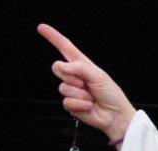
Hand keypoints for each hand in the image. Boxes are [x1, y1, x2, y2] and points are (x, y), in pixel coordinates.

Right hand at [37, 24, 135, 142]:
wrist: (116, 115)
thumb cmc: (111, 94)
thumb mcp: (98, 75)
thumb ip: (78, 67)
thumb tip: (61, 65)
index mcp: (82, 65)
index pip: (65, 48)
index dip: (53, 37)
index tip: (41, 28)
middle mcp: (75, 76)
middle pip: (57, 68)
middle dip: (70, 76)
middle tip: (85, 83)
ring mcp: (72, 90)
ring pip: (63, 87)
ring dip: (79, 93)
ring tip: (91, 97)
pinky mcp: (72, 104)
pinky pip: (67, 101)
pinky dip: (79, 104)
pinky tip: (88, 105)